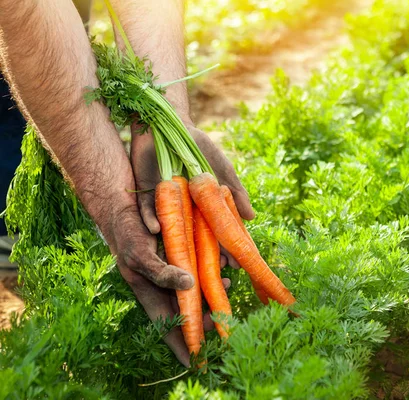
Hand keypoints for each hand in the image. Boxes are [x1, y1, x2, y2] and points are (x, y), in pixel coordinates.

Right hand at [107, 206, 232, 366]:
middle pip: (187, 311)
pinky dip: (213, 269)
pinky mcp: (184, 253)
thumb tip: (188, 284)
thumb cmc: (127, 233)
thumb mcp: (140, 254)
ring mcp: (174, 270)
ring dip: (213, 292)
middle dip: (205, 319)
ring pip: (198, 290)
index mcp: (150, 292)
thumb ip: (161, 273)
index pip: (167, 326)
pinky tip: (224, 266)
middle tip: (223, 323)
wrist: (126, 205)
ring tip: (226, 284)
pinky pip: (202, 268)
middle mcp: (163, 285)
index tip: (197, 364)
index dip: (181, 345)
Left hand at [130, 123, 254, 265]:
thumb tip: (252, 218)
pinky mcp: (146, 195)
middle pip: (196, 238)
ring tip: (182, 261)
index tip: (236, 264)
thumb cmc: (199, 146)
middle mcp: (186, 210)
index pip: (218, 232)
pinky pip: (146, 211)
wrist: (170, 125)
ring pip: (172, 230)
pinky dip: (150, 218)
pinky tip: (155, 228)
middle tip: (212, 270)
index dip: (228, 248)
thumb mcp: (221, 167)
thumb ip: (236, 191)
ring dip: (177, 245)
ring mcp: (166, 205)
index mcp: (205, 206)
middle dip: (205, 256)